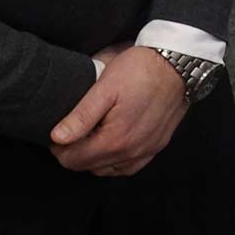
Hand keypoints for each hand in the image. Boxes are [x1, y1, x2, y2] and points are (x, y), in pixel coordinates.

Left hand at [49, 45, 187, 175]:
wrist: (178, 64)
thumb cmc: (141, 70)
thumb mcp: (105, 87)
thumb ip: (81, 115)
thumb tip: (57, 138)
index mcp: (115, 139)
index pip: (73, 159)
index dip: (59, 148)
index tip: (56, 133)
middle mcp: (131, 151)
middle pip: (88, 166)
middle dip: (74, 153)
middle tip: (71, 131)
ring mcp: (146, 151)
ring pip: (107, 170)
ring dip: (93, 158)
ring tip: (89, 136)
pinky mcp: (156, 146)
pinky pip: (128, 167)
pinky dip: (114, 161)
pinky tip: (111, 145)